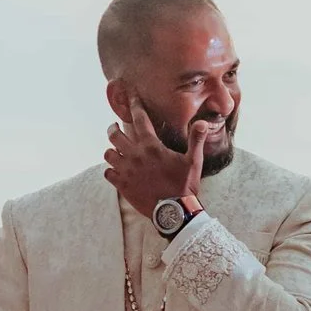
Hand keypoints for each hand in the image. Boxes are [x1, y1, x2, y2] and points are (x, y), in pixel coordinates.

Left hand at [102, 100, 207, 219]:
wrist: (173, 212)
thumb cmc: (184, 185)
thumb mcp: (194, 161)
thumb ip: (196, 140)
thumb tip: (203, 122)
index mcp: (151, 146)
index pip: (140, 119)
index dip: (135, 106)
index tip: (131, 98)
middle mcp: (135, 155)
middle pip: (114, 135)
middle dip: (113, 128)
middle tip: (114, 127)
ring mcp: (126, 170)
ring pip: (108, 153)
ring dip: (111, 150)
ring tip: (114, 150)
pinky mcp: (121, 185)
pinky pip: (108, 173)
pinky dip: (110, 170)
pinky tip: (116, 170)